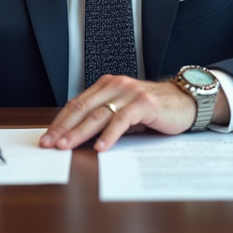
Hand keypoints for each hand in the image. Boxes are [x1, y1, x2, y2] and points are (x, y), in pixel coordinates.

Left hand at [40, 74, 213, 151]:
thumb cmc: (153, 109)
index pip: (77, 104)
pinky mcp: (144, 103)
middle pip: (83, 108)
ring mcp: (129, 93)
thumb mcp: (123, 110)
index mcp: (106, 85)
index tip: (47, 137)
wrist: (184, 101)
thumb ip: (104, 117)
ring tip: (67, 146)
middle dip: (64, 128)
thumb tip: (77, 136)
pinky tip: (100, 147)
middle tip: (50, 143)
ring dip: (80, 132)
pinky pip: (122, 120)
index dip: (60, 121)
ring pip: (98, 114)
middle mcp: (115, 85)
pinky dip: (109, 135)